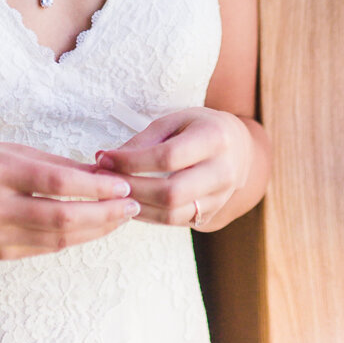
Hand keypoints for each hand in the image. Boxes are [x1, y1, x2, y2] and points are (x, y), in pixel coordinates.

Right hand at [0, 141, 138, 259]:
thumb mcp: (9, 150)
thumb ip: (55, 164)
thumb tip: (104, 174)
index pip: (58, 183)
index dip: (96, 187)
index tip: (123, 184)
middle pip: (62, 217)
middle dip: (105, 214)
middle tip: (134, 205)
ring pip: (58, 238)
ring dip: (96, 230)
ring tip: (121, 217)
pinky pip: (45, 248)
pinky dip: (74, 238)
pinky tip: (93, 228)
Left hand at [95, 109, 252, 230]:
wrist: (239, 150)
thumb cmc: (200, 128)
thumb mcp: (176, 120)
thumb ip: (145, 139)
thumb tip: (110, 160)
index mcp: (215, 138)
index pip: (168, 157)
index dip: (132, 161)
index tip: (104, 158)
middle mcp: (223, 172)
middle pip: (171, 193)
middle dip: (132, 189)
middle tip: (104, 182)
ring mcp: (220, 198)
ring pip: (172, 215)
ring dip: (135, 207)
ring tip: (112, 195)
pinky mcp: (211, 215)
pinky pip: (174, 222)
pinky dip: (147, 215)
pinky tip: (130, 203)